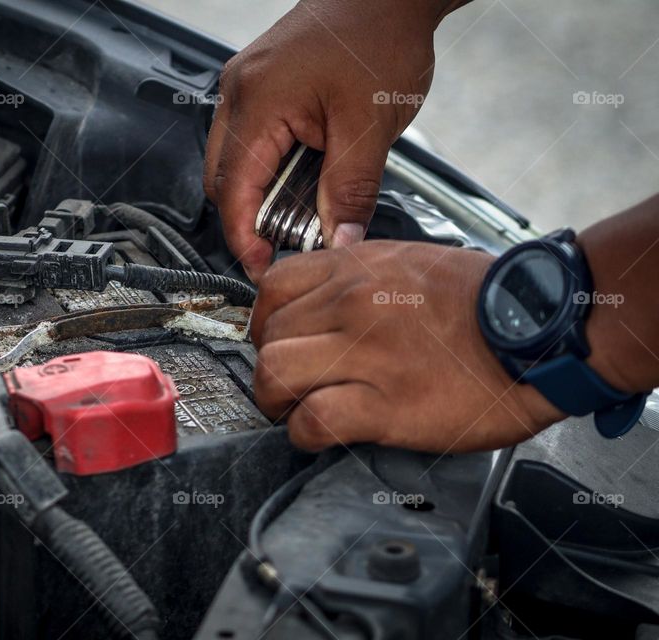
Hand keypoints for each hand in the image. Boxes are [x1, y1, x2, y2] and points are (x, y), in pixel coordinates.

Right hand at [204, 0, 461, 281]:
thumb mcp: (370, 127)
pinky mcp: (261, 84)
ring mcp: (246, 85)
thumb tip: (339, 242)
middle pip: (222, 179)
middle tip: (285, 245)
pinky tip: (302, 177)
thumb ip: (350, 191)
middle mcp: (240, 91)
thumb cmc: (380, 36)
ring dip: (260, 193)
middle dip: (249, 219)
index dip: (244, 237)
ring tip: (300, 213)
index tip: (263, 266)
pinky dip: (270, 168)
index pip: (232, 190)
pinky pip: (249, 139)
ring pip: (233, 161)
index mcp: (257, 101)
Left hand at [250, 243, 564, 451]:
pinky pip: (313, 420)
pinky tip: (321, 433)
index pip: (273, 287)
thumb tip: (327, 298)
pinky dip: (306, 433)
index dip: (266, 321)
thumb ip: (362, 275)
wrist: (543, 330)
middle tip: (288, 383)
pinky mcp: (386, 404)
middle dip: (268, 365)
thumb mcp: (413, 262)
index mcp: (358, 268)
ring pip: (275, 372)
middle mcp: (353, 304)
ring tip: (295, 410)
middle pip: (267, 335)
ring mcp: (367, 353)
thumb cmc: (487, 300)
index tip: (278, 339)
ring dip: (276, 400)